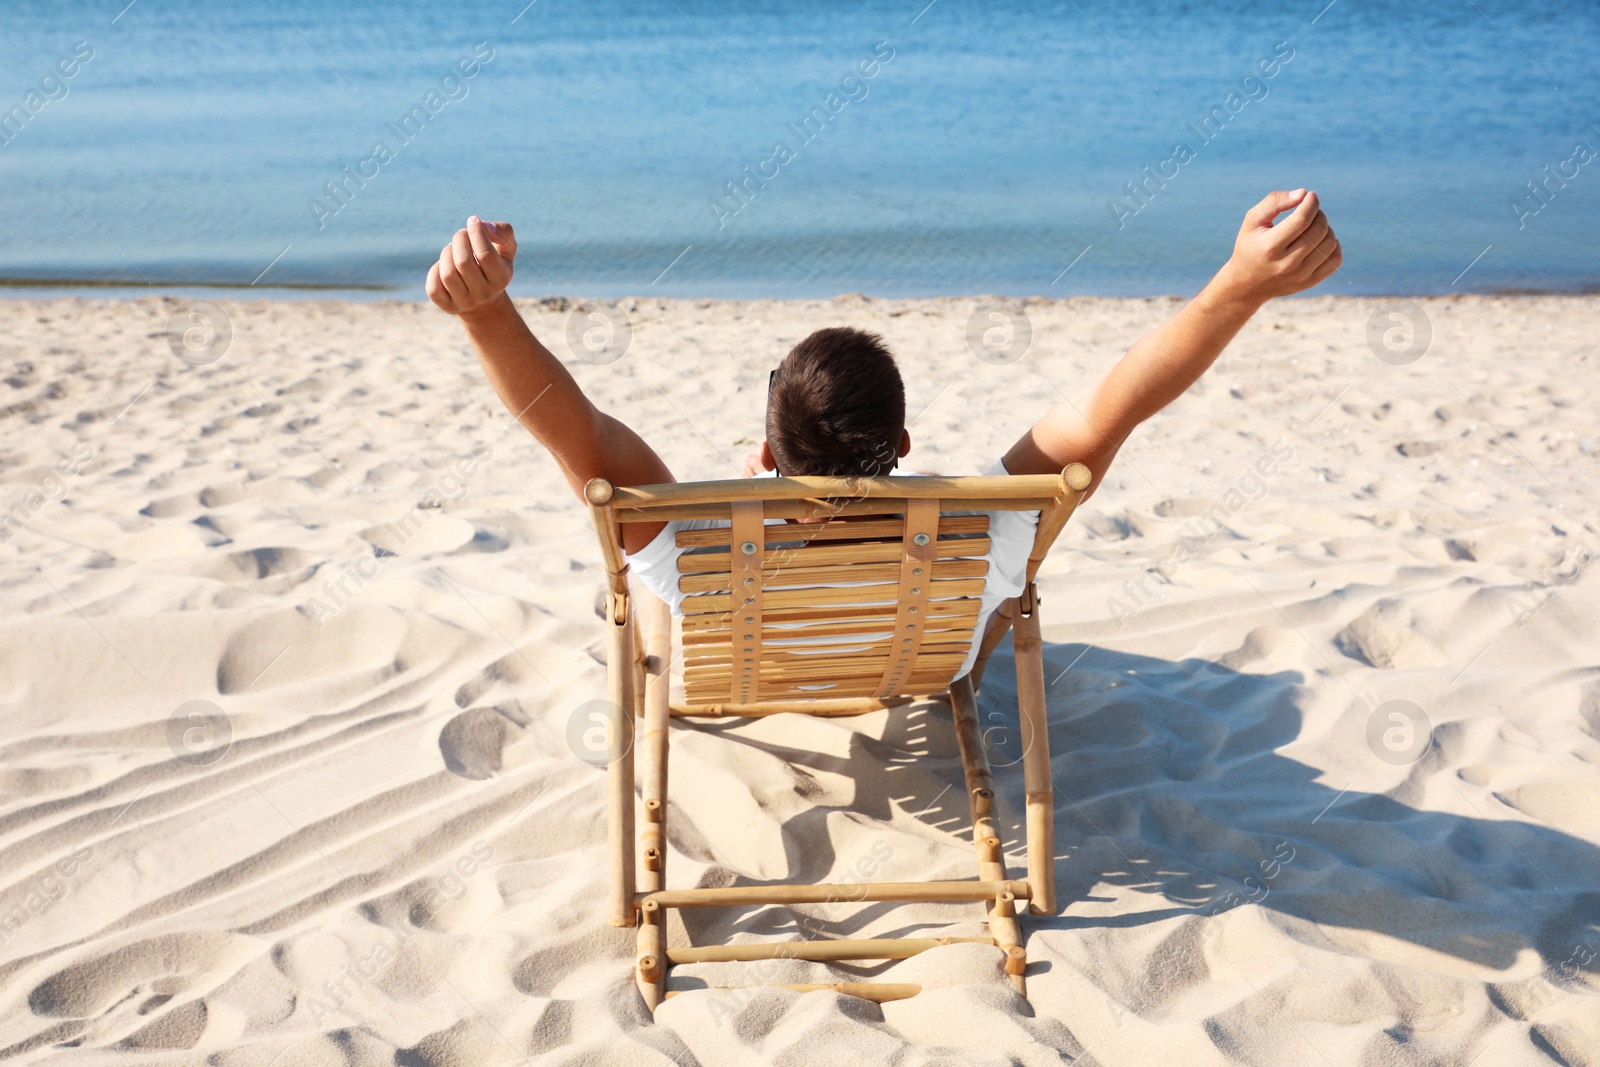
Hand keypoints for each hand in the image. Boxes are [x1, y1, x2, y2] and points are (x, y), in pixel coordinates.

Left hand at [425, 216, 516, 314]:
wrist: (485, 300)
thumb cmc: (494, 264)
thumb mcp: (506, 248)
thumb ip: (502, 231)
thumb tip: (482, 225)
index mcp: (501, 278)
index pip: (485, 254)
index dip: (476, 233)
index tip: (473, 221)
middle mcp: (484, 294)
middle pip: (463, 262)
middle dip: (459, 240)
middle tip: (461, 234)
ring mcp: (465, 303)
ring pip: (447, 274)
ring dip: (447, 253)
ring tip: (452, 248)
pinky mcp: (448, 307)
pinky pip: (434, 287)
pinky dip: (435, 270)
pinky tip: (444, 265)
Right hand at [1217, 189, 1341, 301]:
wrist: (1247, 285)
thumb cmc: (1250, 246)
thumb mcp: (1252, 221)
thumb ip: (1274, 201)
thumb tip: (1303, 193)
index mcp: (1270, 247)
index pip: (1301, 220)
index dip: (1311, 203)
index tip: (1310, 196)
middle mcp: (1286, 264)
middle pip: (1319, 230)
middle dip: (1318, 214)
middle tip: (1309, 212)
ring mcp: (1299, 276)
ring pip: (1330, 243)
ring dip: (1326, 228)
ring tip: (1313, 227)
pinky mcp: (1309, 283)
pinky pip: (1335, 260)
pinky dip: (1333, 246)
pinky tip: (1319, 242)